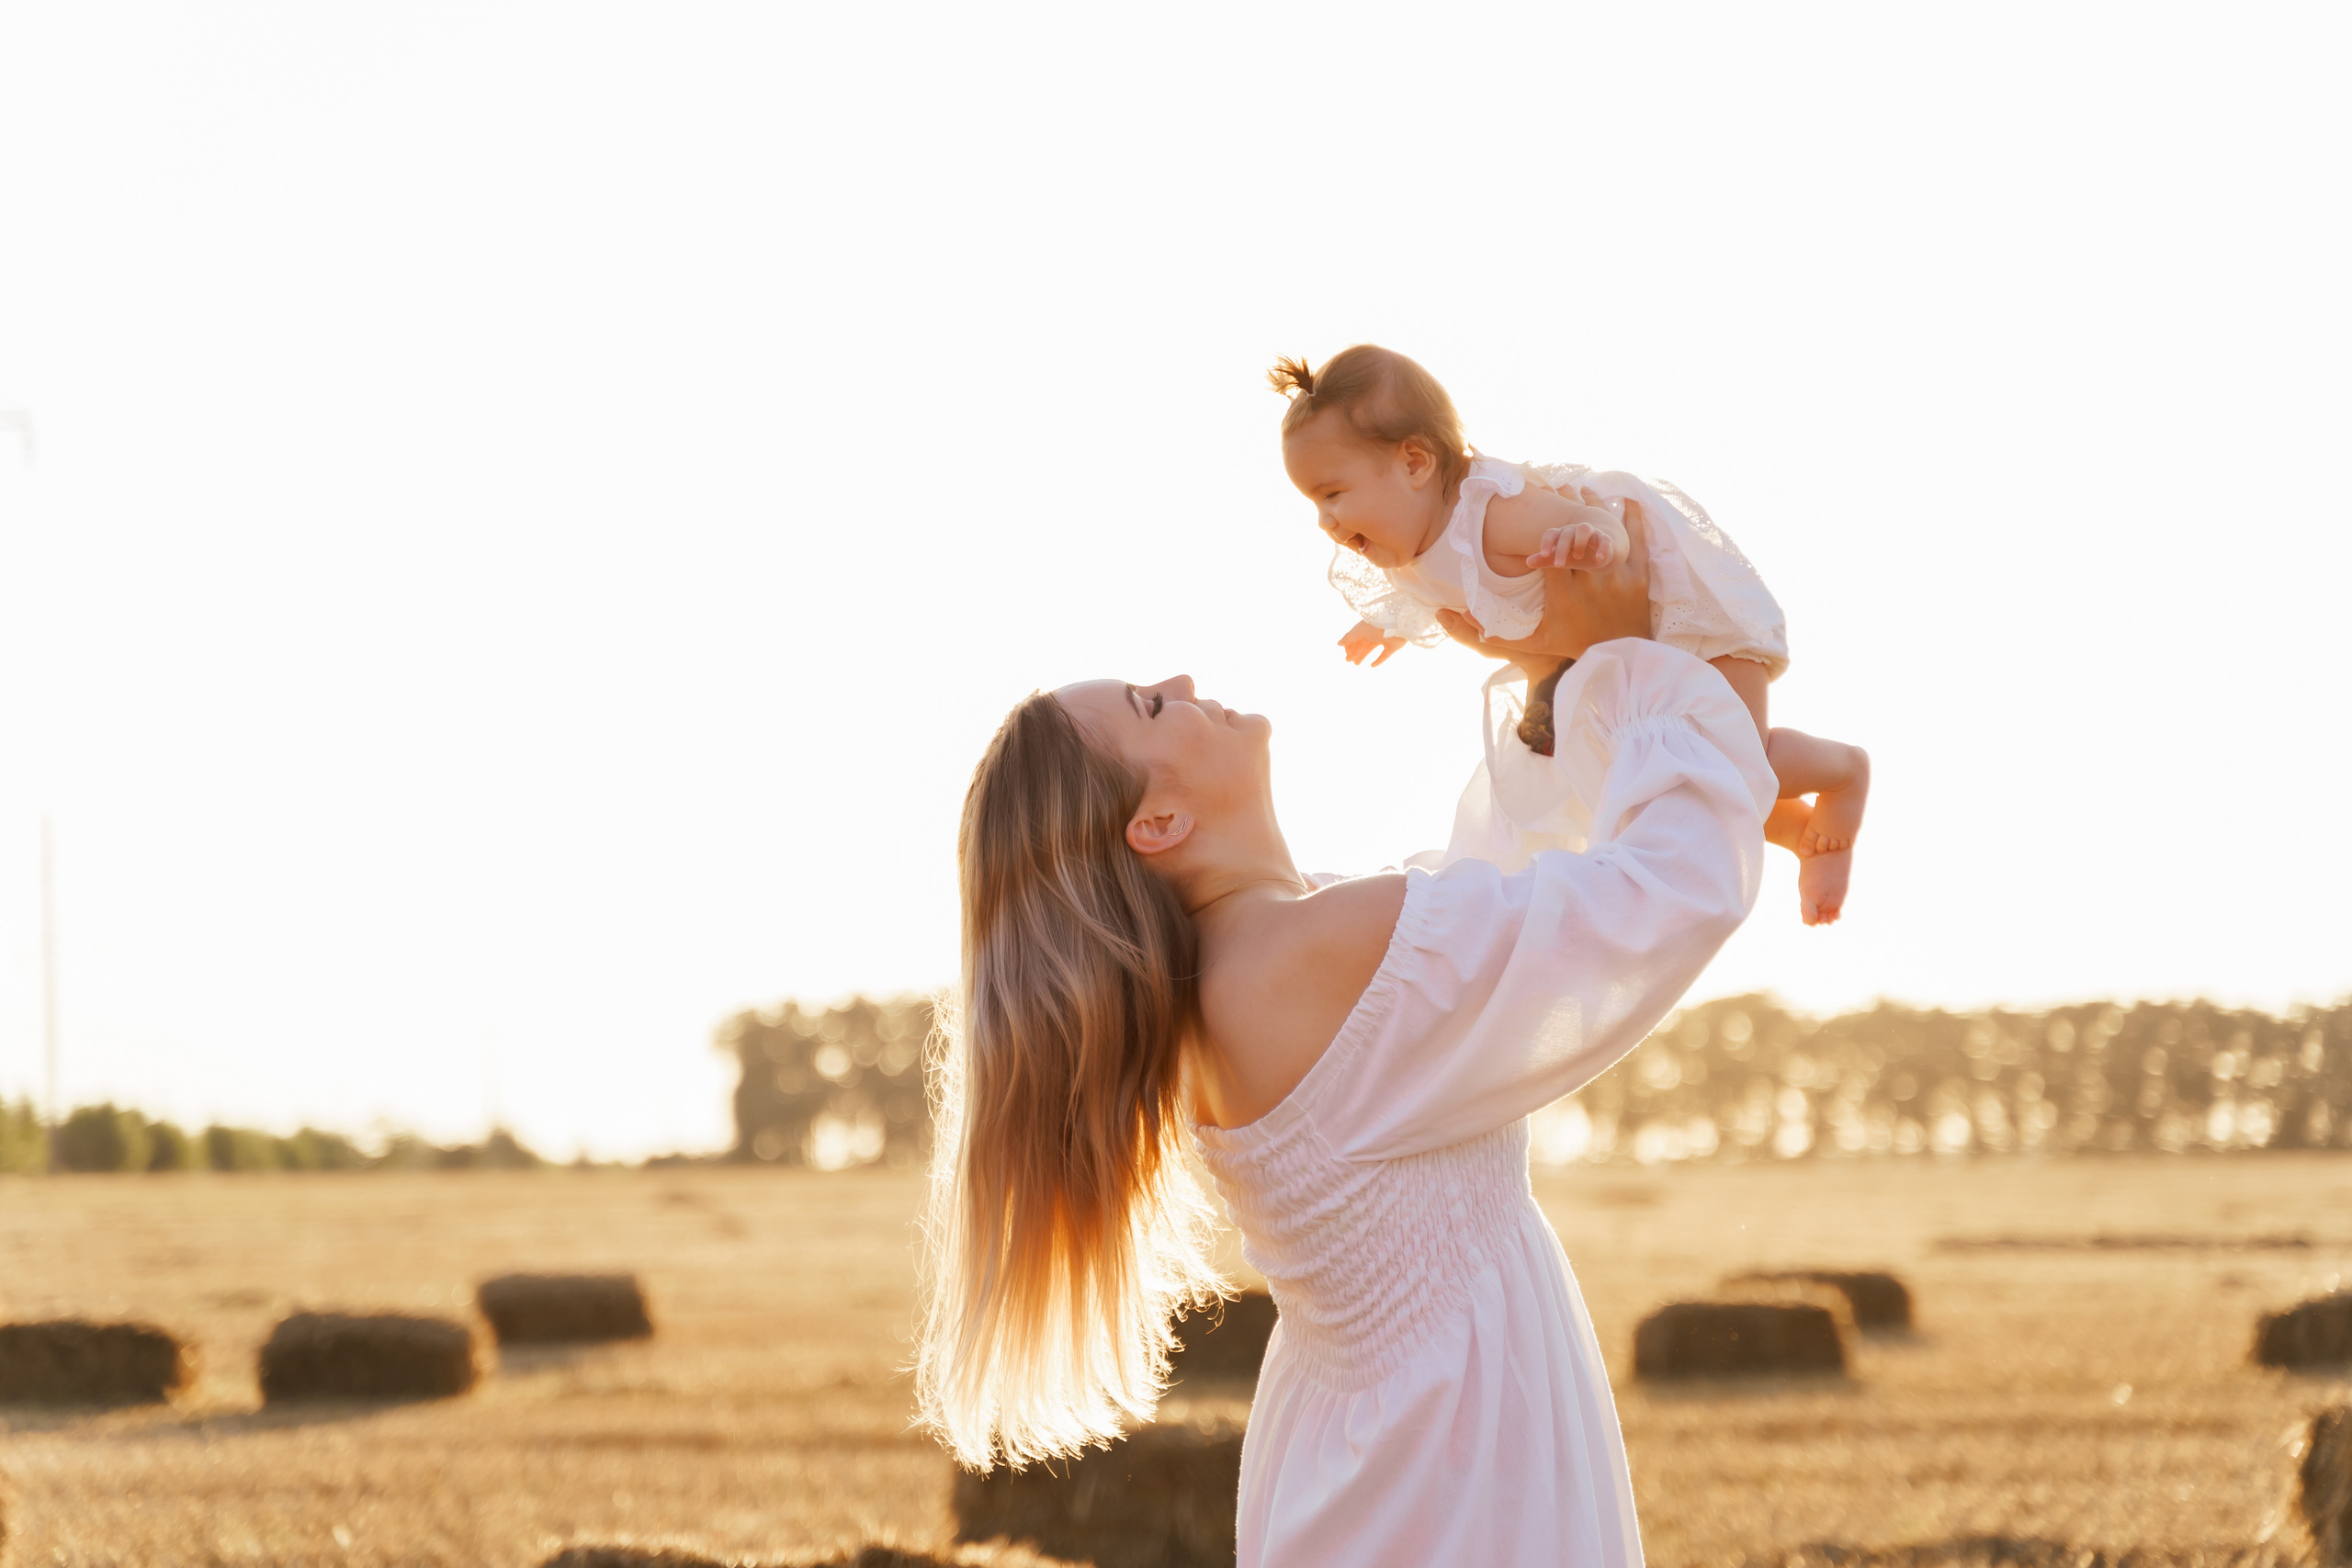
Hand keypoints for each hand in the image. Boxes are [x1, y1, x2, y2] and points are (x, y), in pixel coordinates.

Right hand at [1338, 619, 1406, 667]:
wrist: (1396, 624)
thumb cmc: (1376, 625)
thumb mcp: (1359, 631)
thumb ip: (1349, 638)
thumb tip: (1338, 644)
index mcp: (1366, 627)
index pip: (1356, 636)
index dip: (1350, 645)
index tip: (1346, 654)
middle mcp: (1374, 632)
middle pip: (1362, 643)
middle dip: (1355, 651)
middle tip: (1349, 661)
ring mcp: (1384, 639)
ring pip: (1371, 648)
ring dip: (1363, 655)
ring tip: (1356, 664)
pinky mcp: (1393, 646)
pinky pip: (1385, 655)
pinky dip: (1379, 660)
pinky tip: (1372, 665)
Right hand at [1436, 498, 1652, 673]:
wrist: (1618, 658)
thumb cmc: (1572, 646)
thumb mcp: (1532, 642)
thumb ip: (1495, 630)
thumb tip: (1457, 614)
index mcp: (1563, 596)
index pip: (1552, 554)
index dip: (1546, 534)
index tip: (1541, 521)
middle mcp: (1590, 584)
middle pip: (1577, 536)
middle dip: (1569, 509)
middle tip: (1559, 488)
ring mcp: (1617, 579)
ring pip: (1605, 532)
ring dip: (1594, 507)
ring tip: (1582, 489)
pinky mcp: (1639, 578)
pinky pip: (1637, 542)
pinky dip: (1633, 519)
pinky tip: (1627, 501)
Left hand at [1527, 519, 1615, 570]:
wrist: (1600, 554)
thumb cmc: (1576, 555)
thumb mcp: (1561, 558)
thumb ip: (1545, 559)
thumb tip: (1527, 562)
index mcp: (1562, 534)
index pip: (1551, 533)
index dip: (1546, 543)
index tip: (1544, 554)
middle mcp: (1575, 530)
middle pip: (1566, 534)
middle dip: (1561, 549)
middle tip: (1558, 565)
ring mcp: (1591, 533)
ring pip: (1584, 529)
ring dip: (1579, 542)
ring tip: (1576, 556)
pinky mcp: (1605, 539)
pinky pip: (1604, 540)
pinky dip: (1602, 548)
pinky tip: (1599, 559)